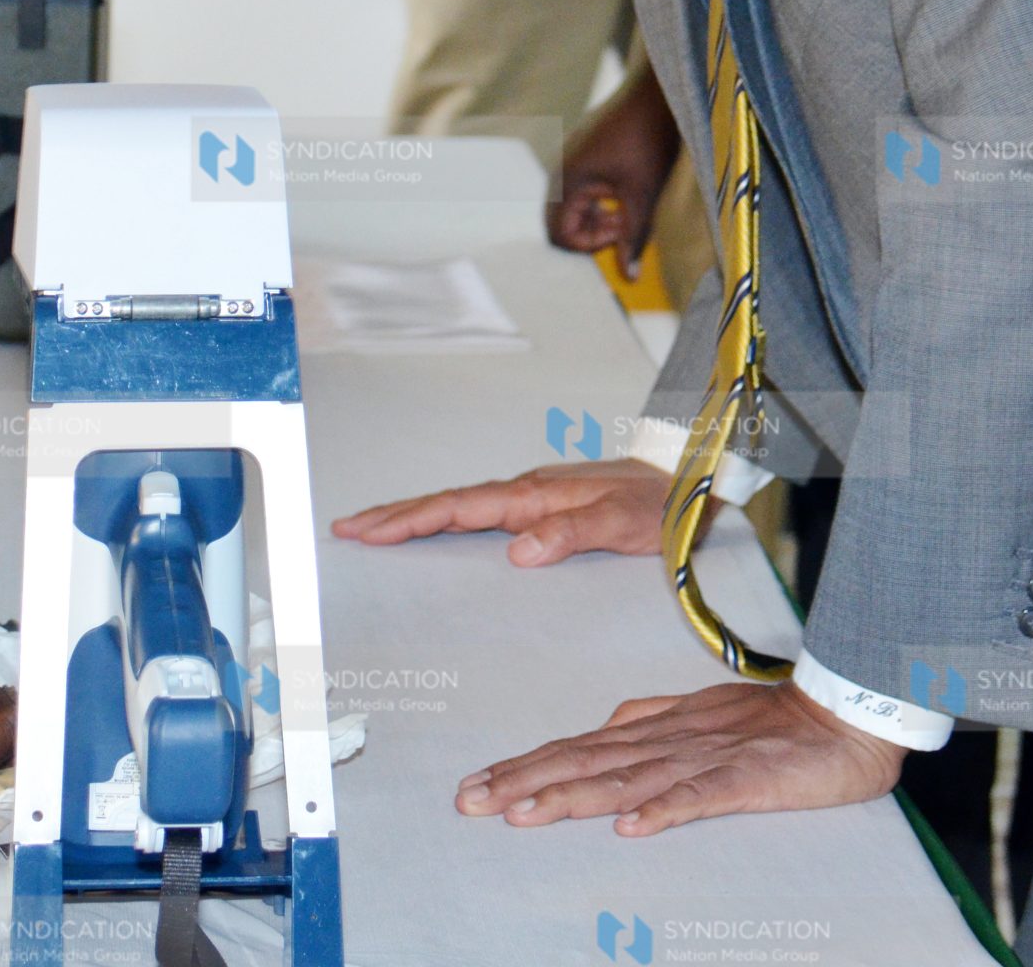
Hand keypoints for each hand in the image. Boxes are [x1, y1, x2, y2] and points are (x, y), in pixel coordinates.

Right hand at [332, 458, 674, 565]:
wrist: (687, 481)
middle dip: (394, 516)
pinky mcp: (539, 506)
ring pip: (459, 507)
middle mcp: (524, 493)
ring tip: (372, 531)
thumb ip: (572, 534)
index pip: (458, 509)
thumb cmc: (657, 505)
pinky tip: (435, 532)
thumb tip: (516, 551)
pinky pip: (479, 513)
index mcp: (533, 496)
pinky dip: (445, 519)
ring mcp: (530, 498)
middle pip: (446, 503)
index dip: (409, 520)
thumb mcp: (621, 524)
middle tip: (345, 530)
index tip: (366, 531)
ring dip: (414, 517)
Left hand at [454, 681, 903, 834]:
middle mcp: (669, 739)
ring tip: (525, 813)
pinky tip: (631, 828)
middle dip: (525, 781)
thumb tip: (603, 727)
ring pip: (627, 778)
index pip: (578, 746)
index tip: (478, 784)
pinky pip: (701, 797)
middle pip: (586, 761)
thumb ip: (651, 720)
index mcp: (656, 727)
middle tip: (472, 801)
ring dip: (573, 796)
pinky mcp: (747, 779)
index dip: (526, 765)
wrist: (847, 710)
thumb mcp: (700, 714)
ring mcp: (706, 757)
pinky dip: (665, 810)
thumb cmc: (775, 719)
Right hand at [549, 64, 681, 276]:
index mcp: (568, 181)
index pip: (559, 234)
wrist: (655, 93)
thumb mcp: (644, 195)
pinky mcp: (579, 151)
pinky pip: (575, 187)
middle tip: (625, 223)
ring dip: (594, 216)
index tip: (621, 232)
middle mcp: (559, 170)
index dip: (589, 245)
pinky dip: (595, 199)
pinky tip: (623, 190)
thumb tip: (629, 277)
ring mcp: (567, 158)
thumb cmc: (649, 141)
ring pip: (569, 205)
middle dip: (591, 232)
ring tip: (626, 208)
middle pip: (559, 221)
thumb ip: (633, 237)